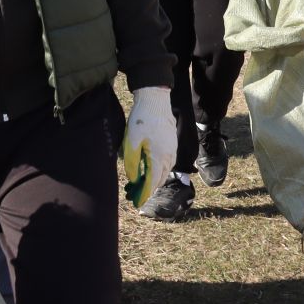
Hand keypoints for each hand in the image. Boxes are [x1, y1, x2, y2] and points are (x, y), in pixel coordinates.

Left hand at [122, 86, 177, 210]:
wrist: (155, 100)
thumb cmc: (141, 120)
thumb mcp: (131, 141)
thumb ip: (132, 162)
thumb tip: (133, 179)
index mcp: (158, 157)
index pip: (152, 182)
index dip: (144, 194)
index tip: (137, 202)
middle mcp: (169, 156)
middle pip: (159, 179)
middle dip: (148, 188)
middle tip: (135, 194)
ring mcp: (172, 150)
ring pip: (164, 171)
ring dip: (153, 179)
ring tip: (141, 184)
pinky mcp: (172, 144)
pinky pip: (166, 163)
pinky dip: (158, 170)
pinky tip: (150, 168)